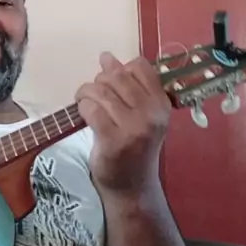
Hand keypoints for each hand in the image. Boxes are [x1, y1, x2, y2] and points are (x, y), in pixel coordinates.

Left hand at [75, 54, 170, 196]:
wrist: (132, 188)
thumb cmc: (135, 147)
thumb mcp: (139, 114)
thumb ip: (126, 86)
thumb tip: (106, 57)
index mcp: (162, 104)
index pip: (140, 66)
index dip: (121, 69)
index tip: (112, 83)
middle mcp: (151, 114)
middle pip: (117, 77)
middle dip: (99, 80)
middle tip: (93, 93)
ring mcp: (134, 128)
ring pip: (101, 91)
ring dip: (86, 93)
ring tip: (84, 102)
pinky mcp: (113, 140)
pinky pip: (92, 109)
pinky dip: (83, 107)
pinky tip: (84, 115)